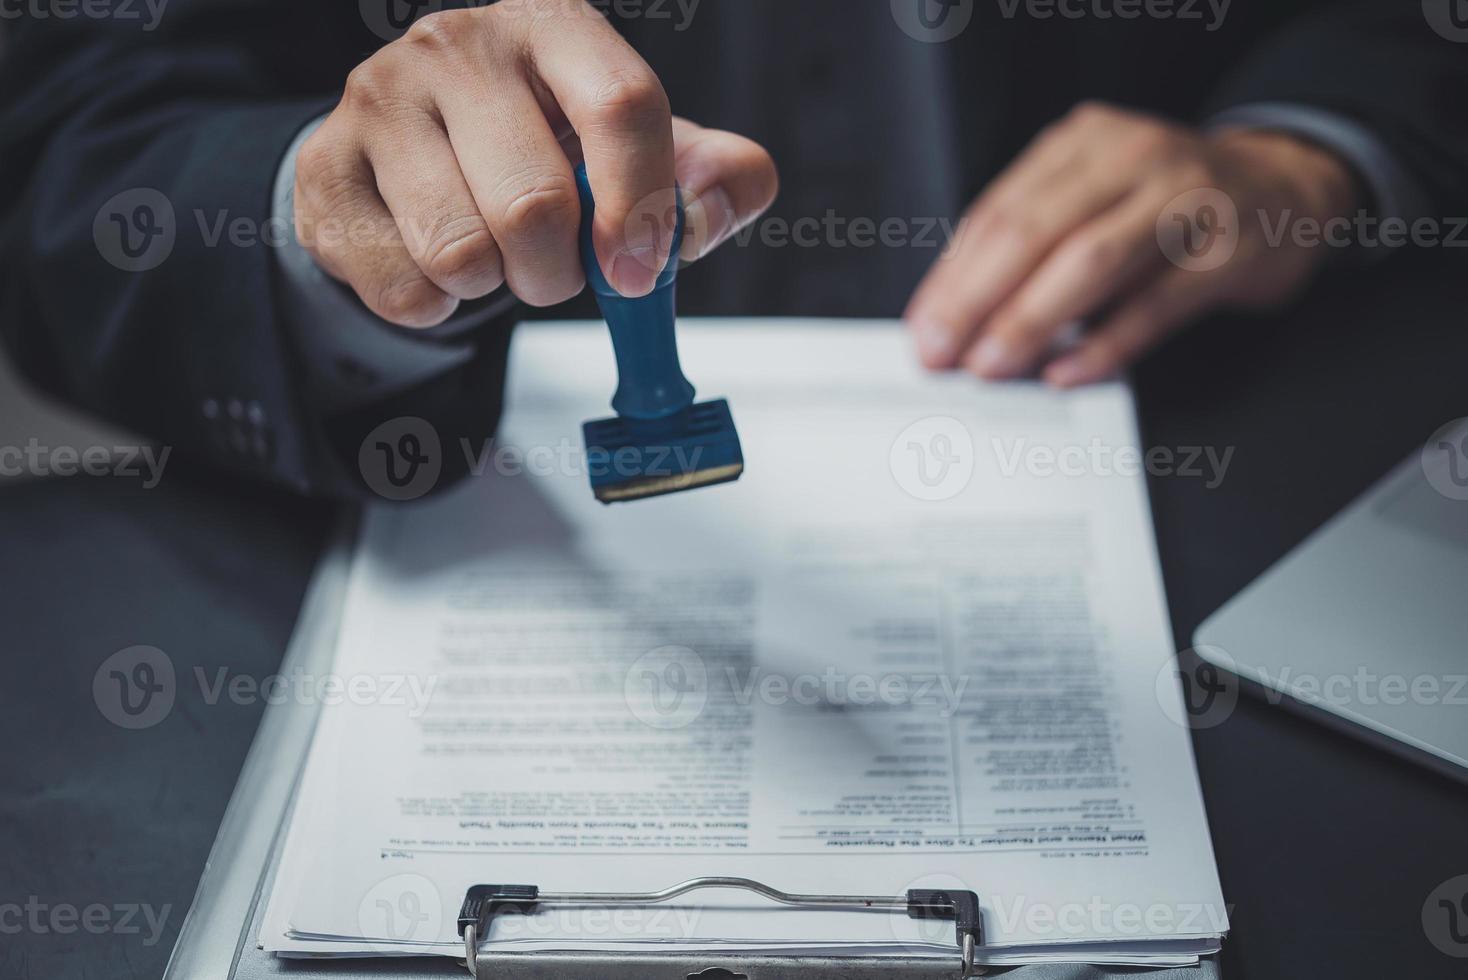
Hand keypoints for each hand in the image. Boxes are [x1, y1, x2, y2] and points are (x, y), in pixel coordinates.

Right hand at [294, 3, 776, 326]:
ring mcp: (379, 99)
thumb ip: (711, 179)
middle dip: (558, 271)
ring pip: (461, 253)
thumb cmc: (543, 149)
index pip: (621, 104)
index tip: (641, 272)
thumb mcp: (640, 156)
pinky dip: (436, 305)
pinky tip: (433, 260)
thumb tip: (715, 203)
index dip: (643, 205)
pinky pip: (403, 287)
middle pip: (536, 203)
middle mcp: (459, 44)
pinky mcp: (325, 168)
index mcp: (553, 25)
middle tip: (554, 266)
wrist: (417, 156)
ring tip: (490, 253)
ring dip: (494, 287)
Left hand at [903, 101, 1358, 385]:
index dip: (954, 276)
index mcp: (1083, 143)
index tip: (925, 328)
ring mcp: (1184, 200)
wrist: (1284, 188)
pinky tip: (1067, 372)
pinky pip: (1154, 305)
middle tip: (944, 353)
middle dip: (977, 300)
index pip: (999, 211)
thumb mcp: (1095, 197)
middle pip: (1034, 232)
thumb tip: (957, 313)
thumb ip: (1034, 242)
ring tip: (992, 365)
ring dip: (1031, 320)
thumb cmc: (1168, 204)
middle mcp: (1132, 158)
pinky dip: (1105, 345)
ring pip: (1089, 261)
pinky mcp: (1226, 252)